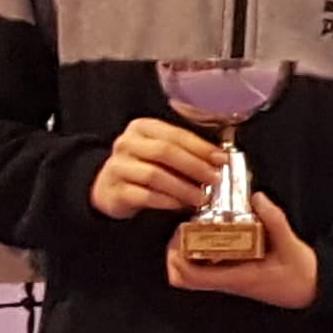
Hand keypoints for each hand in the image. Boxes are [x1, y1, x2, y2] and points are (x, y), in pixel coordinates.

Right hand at [92, 119, 224, 218]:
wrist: (110, 188)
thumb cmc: (145, 166)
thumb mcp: (163, 153)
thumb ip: (187, 151)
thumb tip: (220, 160)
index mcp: (143, 128)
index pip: (176, 134)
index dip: (202, 147)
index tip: (222, 159)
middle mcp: (127, 144)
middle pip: (165, 151)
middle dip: (195, 166)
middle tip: (215, 179)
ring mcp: (117, 167)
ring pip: (154, 175)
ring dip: (183, 187)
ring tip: (202, 197)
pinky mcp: (114, 191)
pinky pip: (144, 196)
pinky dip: (167, 201)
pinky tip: (181, 204)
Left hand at [162, 193, 321, 310]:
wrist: (311, 291)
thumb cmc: (301, 274)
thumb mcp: (291, 246)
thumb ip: (275, 221)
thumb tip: (257, 198)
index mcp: (236, 278)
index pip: (191, 274)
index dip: (177, 254)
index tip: (183, 229)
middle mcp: (227, 282)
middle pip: (181, 278)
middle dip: (174, 254)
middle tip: (183, 229)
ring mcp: (227, 280)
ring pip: (189, 275)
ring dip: (183, 254)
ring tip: (193, 230)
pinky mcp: (232, 275)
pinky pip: (203, 269)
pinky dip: (197, 254)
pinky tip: (211, 235)